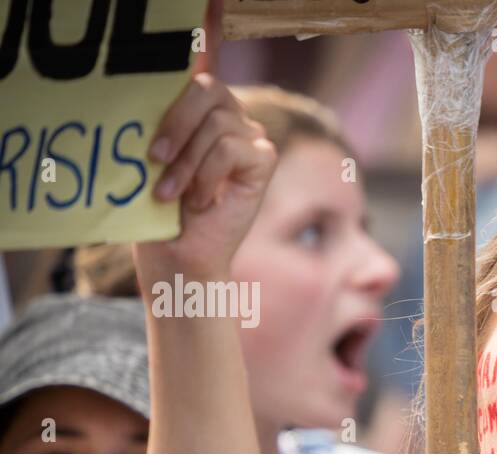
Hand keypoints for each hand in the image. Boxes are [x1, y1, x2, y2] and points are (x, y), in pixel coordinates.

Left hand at [134, 73, 275, 282]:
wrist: (181, 252)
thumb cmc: (161, 210)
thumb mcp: (152, 157)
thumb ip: (161, 123)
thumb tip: (151, 97)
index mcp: (203, 113)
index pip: (196, 78)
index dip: (181, 88)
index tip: (154, 134)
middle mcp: (231, 119)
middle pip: (208, 90)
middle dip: (176, 124)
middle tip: (154, 158)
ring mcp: (251, 139)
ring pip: (217, 125)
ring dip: (187, 163)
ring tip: (173, 194)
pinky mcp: (265, 161)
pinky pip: (231, 148)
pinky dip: (209, 175)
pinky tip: (203, 200)